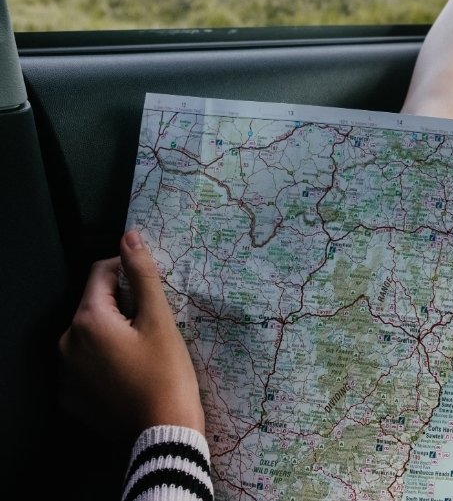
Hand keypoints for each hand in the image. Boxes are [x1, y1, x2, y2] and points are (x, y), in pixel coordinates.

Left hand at [58, 230, 203, 437]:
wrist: (163, 435)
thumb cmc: (166, 375)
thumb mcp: (160, 320)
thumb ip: (143, 274)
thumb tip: (130, 236)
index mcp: (87, 320)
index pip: (102, 273)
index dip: (129, 270)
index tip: (154, 286)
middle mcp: (67, 343)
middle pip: (96, 305)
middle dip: (124, 305)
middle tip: (156, 324)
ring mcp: (66, 373)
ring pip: (92, 335)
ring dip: (115, 332)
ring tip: (146, 350)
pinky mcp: (72, 397)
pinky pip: (87, 364)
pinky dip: (107, 360)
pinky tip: (132, 372)